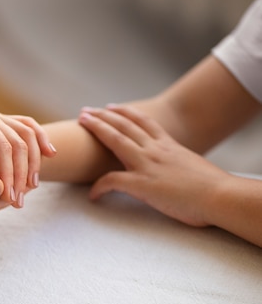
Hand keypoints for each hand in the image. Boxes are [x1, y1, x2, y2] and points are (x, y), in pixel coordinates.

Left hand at [78, 104, 229, 226]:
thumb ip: (178, 163)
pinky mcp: (141, 183)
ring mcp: (147, 164)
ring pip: (115, 140)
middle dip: (102, 116)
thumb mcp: (192, 166)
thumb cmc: (213, 188)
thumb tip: (175, 169)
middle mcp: (156, 149)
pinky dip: (99, 187)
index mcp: (169, 145)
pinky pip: (112, 181)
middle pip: (124, 125)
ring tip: (81, 123)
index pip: (143, 122)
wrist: (221, 196)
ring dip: (97, 129)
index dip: (125, 113)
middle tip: (86, 112)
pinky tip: (92, 194)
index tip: (112, 107)